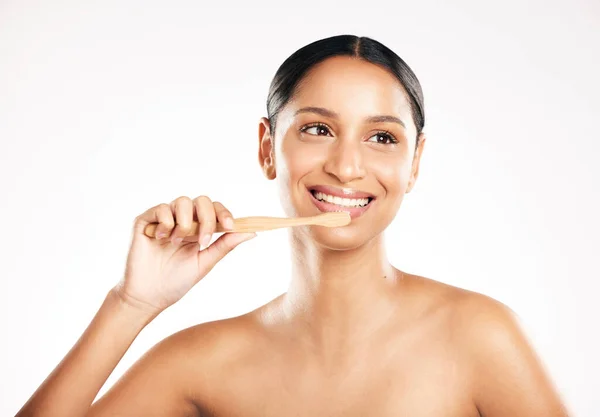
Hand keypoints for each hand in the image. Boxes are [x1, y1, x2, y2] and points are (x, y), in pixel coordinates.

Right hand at [114, 196, 255, 313]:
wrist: (149, 296)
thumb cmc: (176, 281)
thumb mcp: (205, 262)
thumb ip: (225, 245)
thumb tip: (252, 232)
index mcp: (198, 229)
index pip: (215, 209)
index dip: (224, 213)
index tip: (230, 225)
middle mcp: (182, 220)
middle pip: (202, 201)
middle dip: (208, 217)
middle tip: (204, 240)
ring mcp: (164, 219)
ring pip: (182, 201)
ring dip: (185, 223)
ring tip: (177, 243)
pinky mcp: (145, 221)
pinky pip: (160, 208)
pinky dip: (166, 222)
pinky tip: (162, 239)